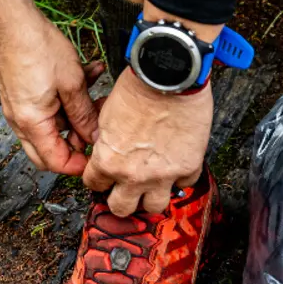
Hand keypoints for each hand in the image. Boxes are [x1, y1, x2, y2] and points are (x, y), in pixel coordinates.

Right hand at [0, 0, 103, 174]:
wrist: (12, 21)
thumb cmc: (37, 47)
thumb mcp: (72, 83)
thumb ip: (84, 115)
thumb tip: (94, 137)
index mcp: (32, 123)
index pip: (55, 161)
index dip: (78, 165)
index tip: (96, 157)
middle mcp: (21, 120)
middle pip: (49, 150)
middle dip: (76, 142)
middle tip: (97, 129)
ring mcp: (20, 106)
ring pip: (52, 123)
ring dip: (76, 112)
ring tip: (97, 93)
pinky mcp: (22, 92)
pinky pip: (47, 105)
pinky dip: (66, 96)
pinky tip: (87, 74)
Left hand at [82, 67, 211, 216]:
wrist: (170, 76)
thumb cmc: (138, 86)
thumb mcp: (107, 112)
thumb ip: (105, 138)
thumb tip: (105, 144)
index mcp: (109, 160)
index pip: (94, 185)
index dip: (99, 179)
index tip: (105, 176)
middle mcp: (134, 175)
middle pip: (121, 208)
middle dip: (121, 197)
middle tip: (126, 186)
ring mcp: (163, 175)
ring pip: (153, 207)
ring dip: (151, 196)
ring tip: (153, 182)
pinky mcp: (188, 167)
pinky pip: (183, 185)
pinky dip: (179, 177)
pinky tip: (176, 164)